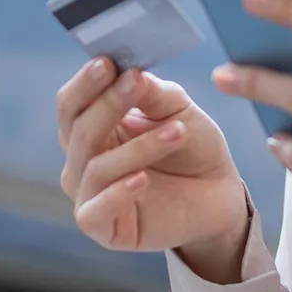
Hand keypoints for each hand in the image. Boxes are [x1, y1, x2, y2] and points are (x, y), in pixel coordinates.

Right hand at [56, 60, 248, 279]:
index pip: (71, 103)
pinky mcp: (104, 228)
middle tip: (136, 83)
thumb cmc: (192, 146)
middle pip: (78, 131)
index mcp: (92, 128)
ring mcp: (89, 195)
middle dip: (109, 105)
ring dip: (138, 147)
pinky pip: (96, 211)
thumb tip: (127, 72)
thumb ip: (149, 92)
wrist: (219, 193)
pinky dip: (118, 193)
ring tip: (178, 131)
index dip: (85, 83)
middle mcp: (81, 161)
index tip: (107, 63)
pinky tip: (142, 179)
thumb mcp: (176, 110)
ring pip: (97, 167)